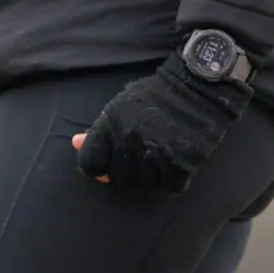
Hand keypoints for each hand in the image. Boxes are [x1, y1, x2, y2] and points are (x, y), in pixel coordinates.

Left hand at [72, 53, 252, 193]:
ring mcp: (154, 155)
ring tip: (162, 152)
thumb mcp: (121, 106)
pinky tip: (176, 161)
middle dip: (128, 170)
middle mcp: (129, 142)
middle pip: (117, 178)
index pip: (89, 164)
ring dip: (152, 174)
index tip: (109, 161)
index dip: (98, 166)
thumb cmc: (156, 96)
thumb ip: (99, 129)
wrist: (197, 85)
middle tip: (142, 152)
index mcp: (110, 126)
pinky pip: (169, 187)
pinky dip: (173, 179)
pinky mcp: (179, 164)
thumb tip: (76, 143)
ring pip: (144, 184)